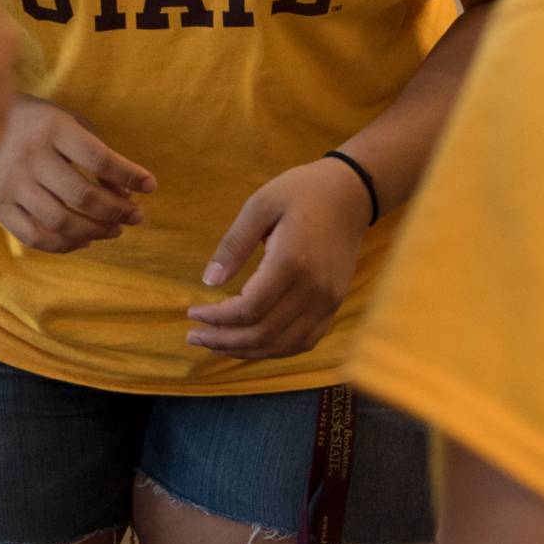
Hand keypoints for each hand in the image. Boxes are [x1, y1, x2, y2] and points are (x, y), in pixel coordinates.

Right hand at [0, 97, 155, 251]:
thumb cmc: (31, 121)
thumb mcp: (64, 121)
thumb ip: (95, 151)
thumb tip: (123, 193)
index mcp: (52, 129)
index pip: (99, 157)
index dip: (129, 175)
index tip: (150, 186)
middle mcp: (31, 158)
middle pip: (81, 195)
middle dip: (116, 210)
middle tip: (135, 217)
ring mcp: (12, 185)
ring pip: (60, 221)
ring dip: (95, 231)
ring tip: (114, 230)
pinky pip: (34, 236)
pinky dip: (63, 245)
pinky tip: (83, 240)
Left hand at [185, 157, 371, 358]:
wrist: (351, 193)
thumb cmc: (301, 192)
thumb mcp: (260, 205)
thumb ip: (234, 244)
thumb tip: (208, 281)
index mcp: (291, 262)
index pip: (249, 309)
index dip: (217, 319)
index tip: (192, 312)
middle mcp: (313, 290)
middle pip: (263, 334)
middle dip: (224, 341)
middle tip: (194, 336)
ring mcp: (327, 301)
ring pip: (283, 345)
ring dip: (246, 350)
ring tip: (217, 343)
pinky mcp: (334, 304)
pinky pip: (304, 341)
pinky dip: (274, 349)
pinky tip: (252, 342)